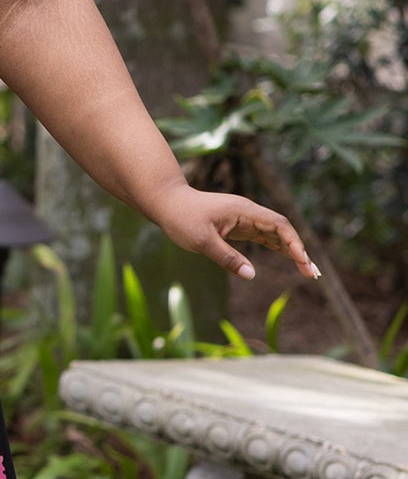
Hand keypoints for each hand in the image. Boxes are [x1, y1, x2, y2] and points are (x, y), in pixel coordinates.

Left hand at [150, 182, 319, 282]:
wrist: (166, 203)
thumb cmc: (182, 218)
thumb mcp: (202, 241)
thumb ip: (227, 258)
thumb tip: (252, 276)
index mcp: (244, 211)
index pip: (278, 224)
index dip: (293, 242)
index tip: (302, 260)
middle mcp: (248, 213)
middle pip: (282, 230)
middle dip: (299, 250)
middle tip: (312, 273)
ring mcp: (244, 220)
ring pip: (275, 235)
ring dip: (291, 251)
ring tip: (307, 271)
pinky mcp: (238, 227)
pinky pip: (264, 238)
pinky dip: (277, 248)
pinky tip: (289, 259)